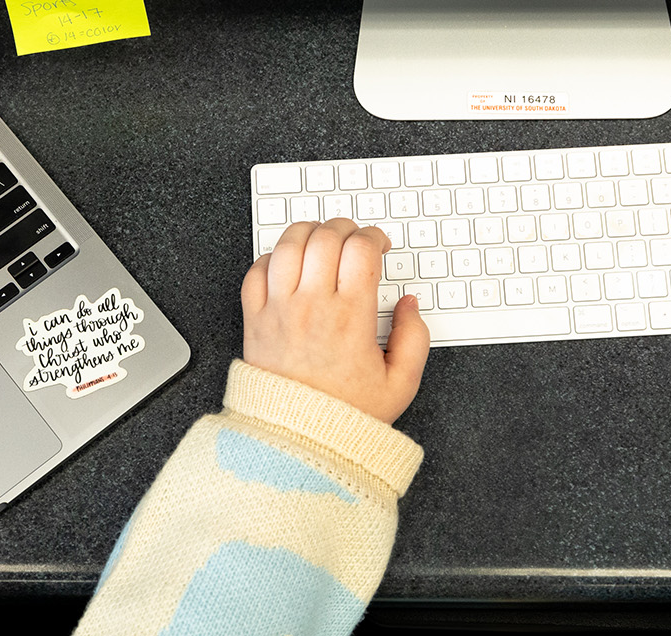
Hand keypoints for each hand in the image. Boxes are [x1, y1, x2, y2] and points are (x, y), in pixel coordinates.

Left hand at [241, 218, 429, 423]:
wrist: (297, 442)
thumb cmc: (345, 416)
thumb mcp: (401, 384)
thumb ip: (415, 338)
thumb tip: (409, 305)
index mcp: (351, 317)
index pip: (361, 249)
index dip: (374, 237)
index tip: (378, 246)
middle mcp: (313, 306)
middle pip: (326, 237)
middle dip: (344, 228)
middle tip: (353, 240)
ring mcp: (279, 310)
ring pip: (288, 244)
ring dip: (308, 233)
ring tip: (321, 241)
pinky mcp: (255, 321)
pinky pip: (256, 270)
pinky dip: (272, 258)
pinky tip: (289, 265)